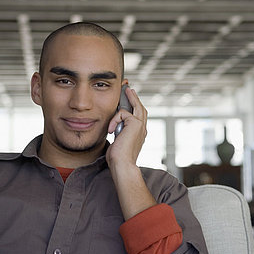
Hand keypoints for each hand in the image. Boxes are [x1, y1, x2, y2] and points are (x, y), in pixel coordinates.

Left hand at [106, 88, 154, 219]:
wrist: (122, 164)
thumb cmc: (118, 158)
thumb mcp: (118, 142)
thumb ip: (119, 133)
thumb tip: (114, 127)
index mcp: (139, 133)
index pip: (139, 117)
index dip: (134, 107)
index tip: (129, 99)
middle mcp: (142, 129)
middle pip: (141, 109)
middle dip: (135, 98)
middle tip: (129, 88)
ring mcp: (140, 126)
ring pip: (137, 107)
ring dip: (131, 97)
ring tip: (127, 89)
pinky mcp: (135, 124)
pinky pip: (123, 113)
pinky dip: (115, 119)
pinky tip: (111, 130)